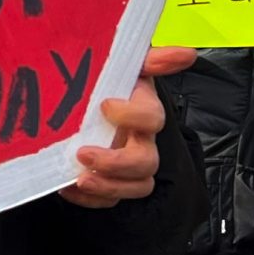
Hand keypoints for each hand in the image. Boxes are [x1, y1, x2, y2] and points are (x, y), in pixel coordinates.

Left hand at [61, 47, 195, 207]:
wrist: (77, 104)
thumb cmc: (104, 84)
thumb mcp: (123, 66)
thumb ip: (151, 59)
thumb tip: (186, 54)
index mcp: (143, 111)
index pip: (153, 118)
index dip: (133, 115)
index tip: (105, 105)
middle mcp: (140, 140)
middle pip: (146, 162)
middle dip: (116, 163)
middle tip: (84, 153)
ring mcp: (127, 164)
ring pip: (136, 186)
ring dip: (108, 187)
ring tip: (79, 179)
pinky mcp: (111, 182)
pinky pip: (109, 200)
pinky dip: (89, 199)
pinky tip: (67, 186)